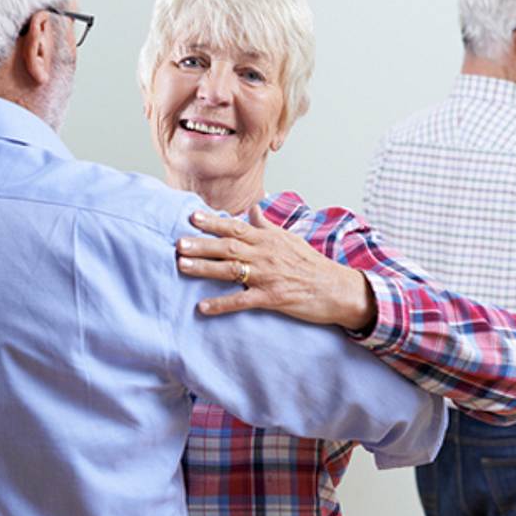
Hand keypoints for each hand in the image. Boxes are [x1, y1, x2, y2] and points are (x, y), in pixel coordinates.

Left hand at [175, 206, 376, 330]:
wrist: (337, 289)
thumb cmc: (312, 264)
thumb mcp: (290, 239)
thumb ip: (266, 225)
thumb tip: (252, 208)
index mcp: (268, 240)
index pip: (236, 228)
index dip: (213, 222)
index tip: (192, 217)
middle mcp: (265, 255)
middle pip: (228, 247)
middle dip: (202, 244)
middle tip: (178, 243)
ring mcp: (268, 277)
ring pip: (231, 270)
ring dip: (205, 268)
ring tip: (182, 266)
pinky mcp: (272, 299)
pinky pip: (242, 301)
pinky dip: (221, 304)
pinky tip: (203, 307)